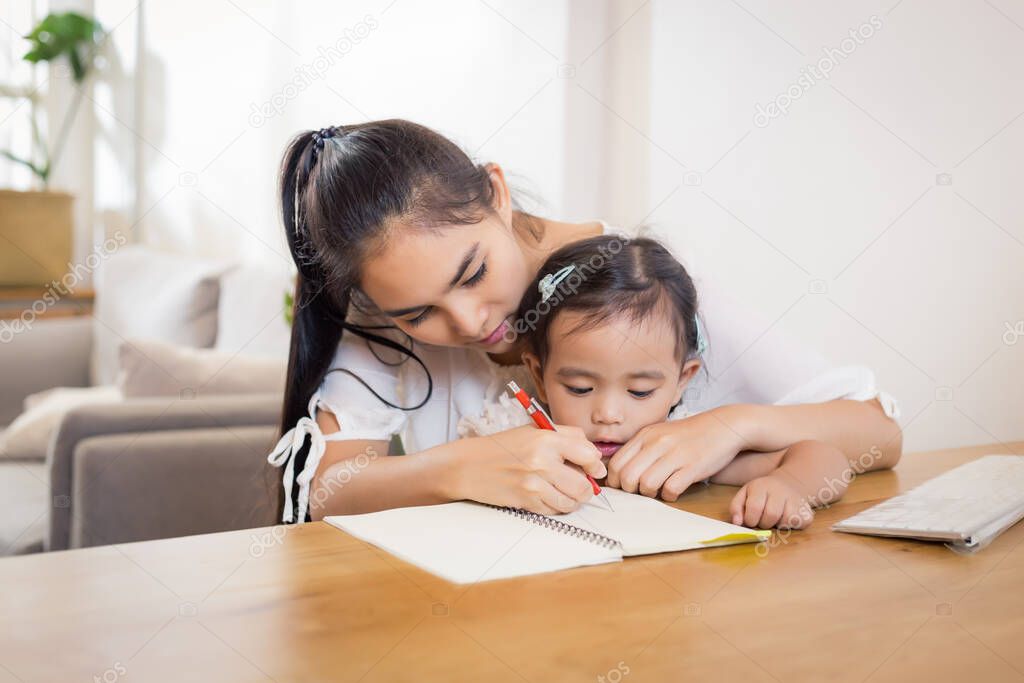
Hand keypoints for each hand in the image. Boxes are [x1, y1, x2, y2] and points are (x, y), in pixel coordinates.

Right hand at [454, 424, 605, 515]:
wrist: (469, 466)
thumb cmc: (501, 447)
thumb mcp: (532, 431)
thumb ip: (564, 436)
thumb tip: (592, 453)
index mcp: (546, 439)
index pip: (587, 453)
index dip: (596, 464)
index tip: (595, 469)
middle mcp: (542, 461)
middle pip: (584, 484)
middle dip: (587, 488)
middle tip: (582, 485)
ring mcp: (534, 484)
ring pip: (572, 501)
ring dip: (573, 500)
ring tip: (565, 492)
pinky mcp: (527, 501)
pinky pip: (555, 510)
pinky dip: (557, 506)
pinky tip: (548, 496)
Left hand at [606, 408, 747, 500]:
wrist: (723, 427)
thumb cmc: (688, 435)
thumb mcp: (658, 434)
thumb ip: (639, 450)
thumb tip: (619, 473)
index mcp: (645, 435)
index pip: (616, 464)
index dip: (615, 481)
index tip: (623, 487)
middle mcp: (656, 443)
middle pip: (627, 477)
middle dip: (630, 491)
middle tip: (640, 491)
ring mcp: (674, 454)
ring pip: (646, 484)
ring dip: (649, 494)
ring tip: (658, 490)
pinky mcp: (692, 467)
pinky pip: (670, 489)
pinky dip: (669, 496)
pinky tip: (674, 490)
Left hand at [730, 474, 813, 528]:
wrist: (787, 484)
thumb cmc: (761, 494)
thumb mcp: (744, 495)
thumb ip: (736, 508)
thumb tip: (737, 523)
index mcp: (761, 486)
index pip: (754, 507)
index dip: (750, 519)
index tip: (751, 519)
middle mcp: (780, 490)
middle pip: (771, 516)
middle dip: (764, 523)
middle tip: (763, 519)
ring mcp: (795, 499)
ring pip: (786, 521)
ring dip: (778, 525)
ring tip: (775, 518)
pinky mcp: (807, 510)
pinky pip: (801, 523)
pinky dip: (793, 526)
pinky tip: (788, 518)